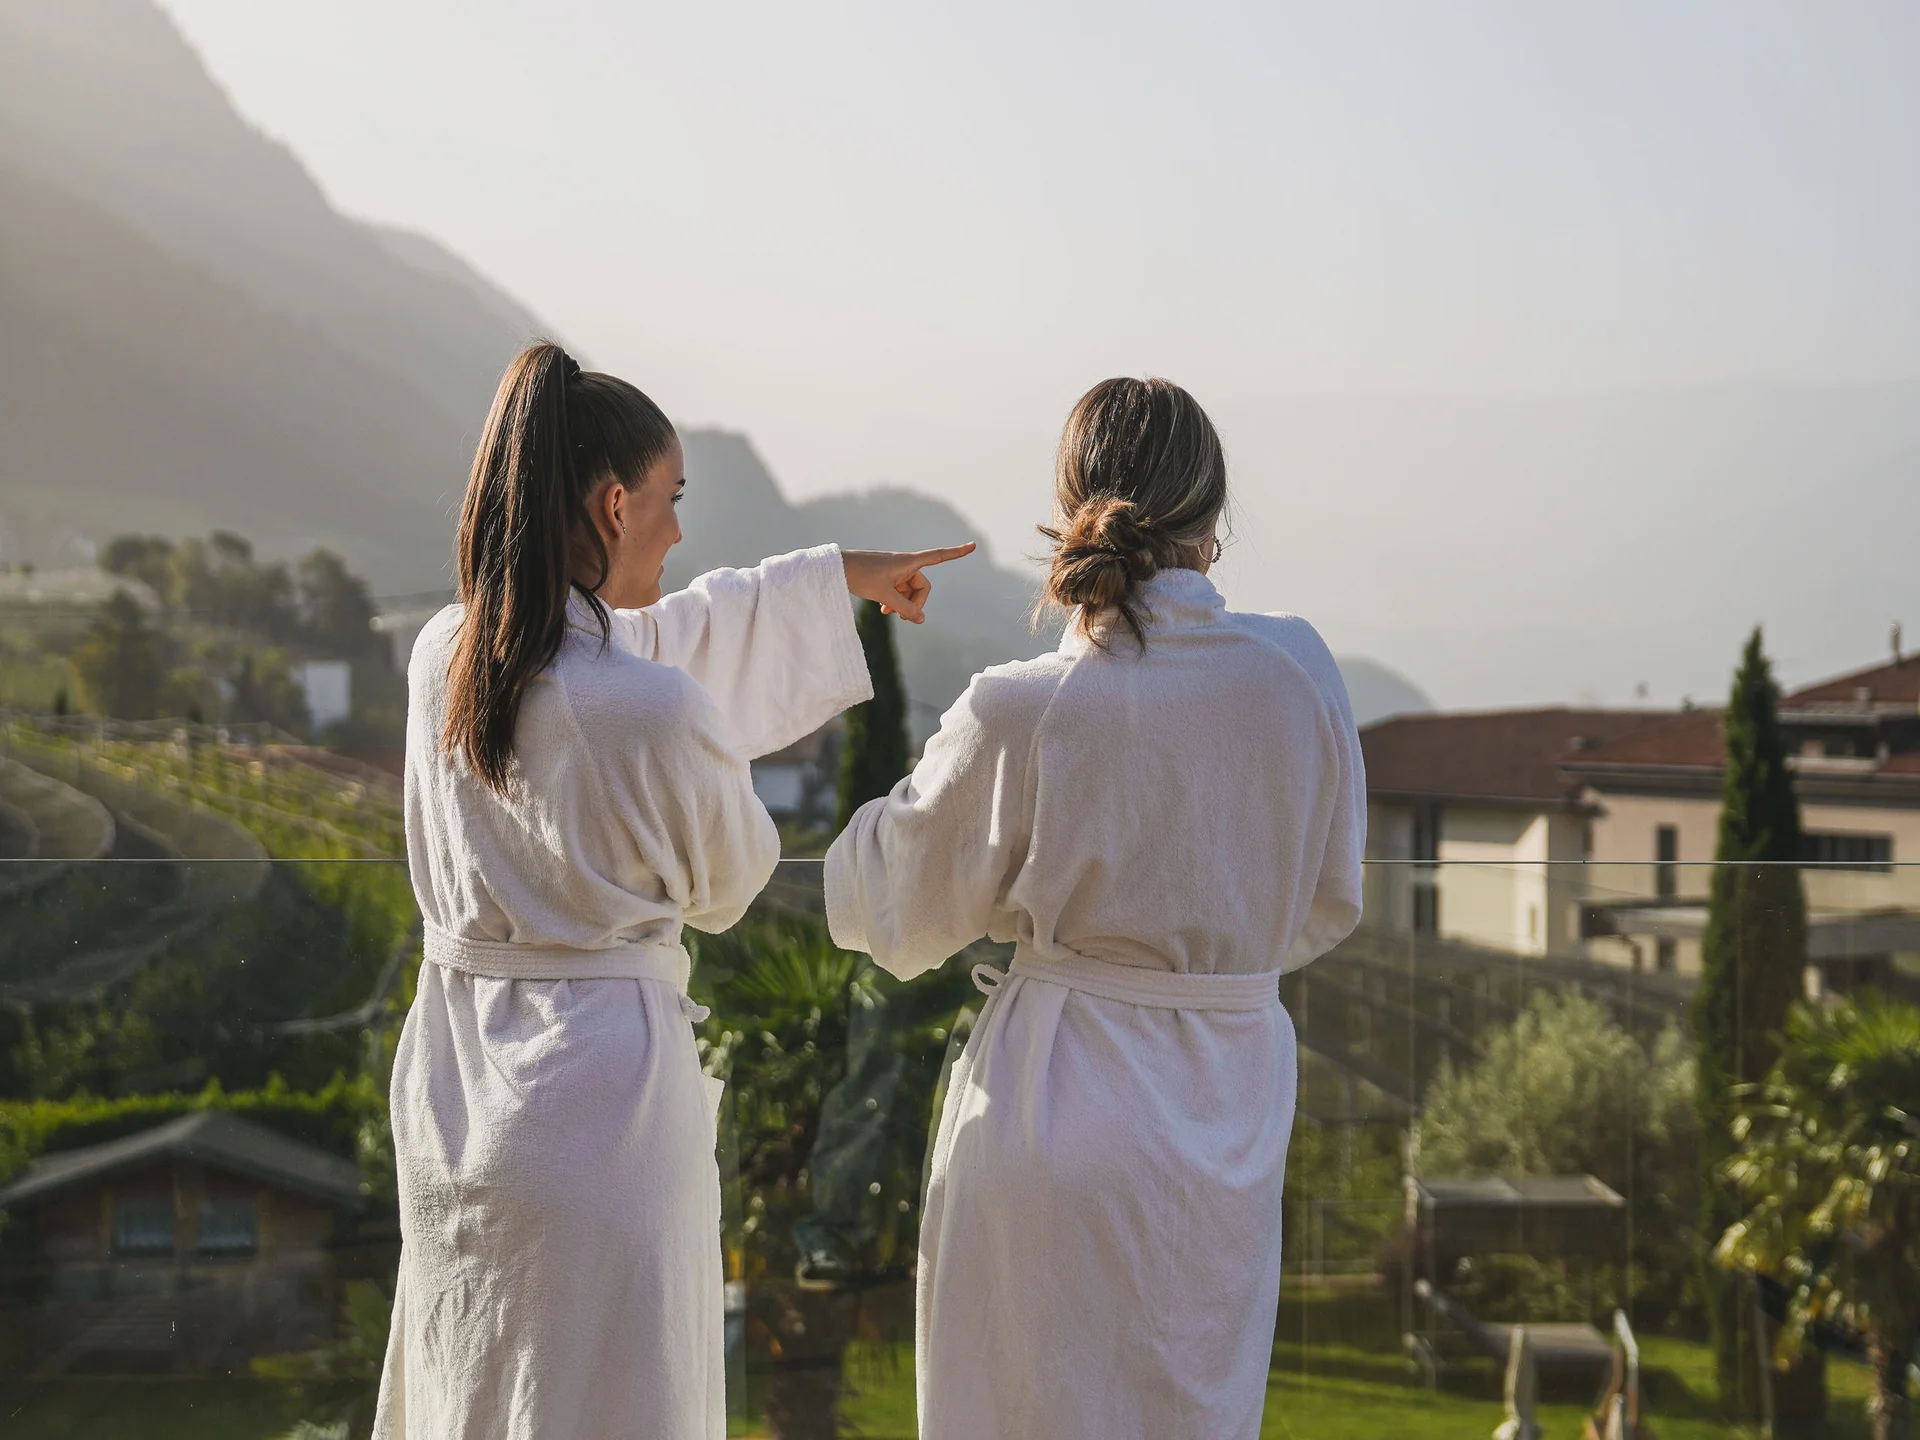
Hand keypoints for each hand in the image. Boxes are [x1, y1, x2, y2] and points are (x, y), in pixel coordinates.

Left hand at [842, 544, 975, 623]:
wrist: (835, 569)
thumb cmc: (860, 576)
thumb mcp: (884, 595)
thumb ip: (904, 609)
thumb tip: (921, 620)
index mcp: (908, 562)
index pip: (938, 556)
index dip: (956, 553)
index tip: (973, 546)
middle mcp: (904, 564)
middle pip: (922, 586)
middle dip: (915, 603)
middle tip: (902, 617)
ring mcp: (895, 571)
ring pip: (909, 591)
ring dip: (902, 604)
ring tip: (888, 613)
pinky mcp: (885, 577)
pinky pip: (898, 591)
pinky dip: (895, 601)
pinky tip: (884, 611)